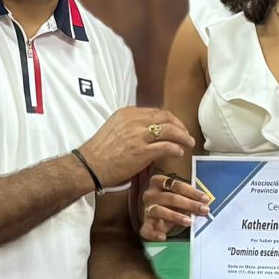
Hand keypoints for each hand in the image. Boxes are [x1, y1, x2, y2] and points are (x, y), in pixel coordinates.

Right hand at [79, 108, 194, 189]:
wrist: (89, 166)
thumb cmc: (100, 151)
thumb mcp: (115, 129)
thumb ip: (132, 126)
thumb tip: (150, 131)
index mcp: (127, 114)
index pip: (156, 112)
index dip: (170, 119)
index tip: (177, 126)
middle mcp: (134, 121)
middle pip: (166, 118)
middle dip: (180, 126)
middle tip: (186, 135)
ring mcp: (138, 136)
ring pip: (170, 131)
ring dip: (183, 137)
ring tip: (188, 143)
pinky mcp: (142, 152)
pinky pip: (166, 147)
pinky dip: (176, 148)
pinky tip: (179, 152)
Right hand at [140, 170, 210, 241]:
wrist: (154, 213)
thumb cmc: (170, 201)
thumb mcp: (178, 195)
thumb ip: (189, 198)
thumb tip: (205, 204)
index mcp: (158, 182)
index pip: (176, 185)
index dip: (192, 192)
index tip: (205, 198)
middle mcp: (150, 194)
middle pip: (170, 198)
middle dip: (189, 204)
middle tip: (203, 210)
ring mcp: (146, 209)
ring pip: (160, 211)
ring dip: (175, 216)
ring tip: (189, 221)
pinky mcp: (145, 224)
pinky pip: (146, 230)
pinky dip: (154, 234)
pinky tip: (163, 237)